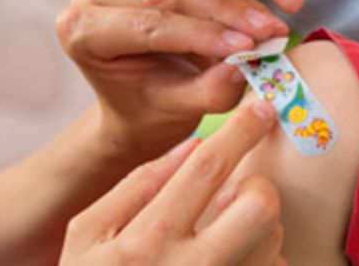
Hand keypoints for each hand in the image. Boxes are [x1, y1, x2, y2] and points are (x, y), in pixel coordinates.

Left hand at [57, 0, 287, 156]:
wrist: (138, 104)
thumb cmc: (150, 111)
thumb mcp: (176, 108)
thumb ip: (206, 91)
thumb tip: (243, 69)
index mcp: (80, 32)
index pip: (149, 26)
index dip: (203, 35)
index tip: (250, 46)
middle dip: (225, 15)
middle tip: (270, 31)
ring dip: (233, 2)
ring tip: (270, 24)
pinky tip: (259, 12)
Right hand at [60, 101, 283, 265]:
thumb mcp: (86, 234)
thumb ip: (136, 186)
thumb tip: (189, 147)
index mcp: (146, 240)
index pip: (207, 168)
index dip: (241, 129)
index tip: (260, 107)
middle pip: (259, 207)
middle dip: (257, 187)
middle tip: (237, 191)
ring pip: (272, 241)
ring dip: (258, 227)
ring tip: (223, 233)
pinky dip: (258, 260)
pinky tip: (227, 262)